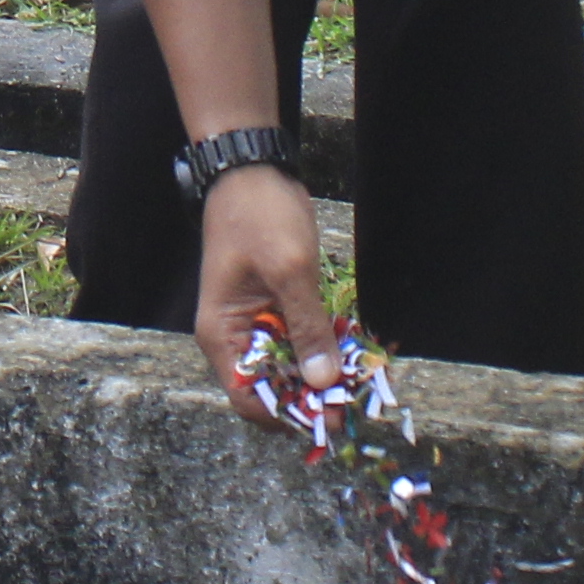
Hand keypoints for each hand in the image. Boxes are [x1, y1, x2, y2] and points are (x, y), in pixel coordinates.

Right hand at [190, 165, 334, 400]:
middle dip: (312, 395)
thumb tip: (324, 381)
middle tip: (355, 399)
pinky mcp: (277, 307)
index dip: (289, 413)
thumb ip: (306, 327)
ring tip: (360, 377)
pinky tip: (354, 349)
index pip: (249, 399)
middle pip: (273, 386)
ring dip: (322, 373)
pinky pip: (301, 340)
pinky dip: (324, 346)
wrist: (252, 170)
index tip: (331, 413)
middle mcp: (236, 337)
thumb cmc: (259, 216)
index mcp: (223, 335)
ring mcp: (257, 322)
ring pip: (291, 366)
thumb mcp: (288, 270)